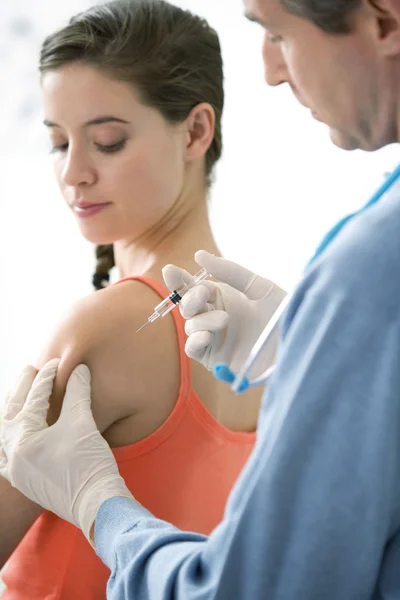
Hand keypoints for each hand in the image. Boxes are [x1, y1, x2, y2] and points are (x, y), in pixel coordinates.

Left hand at [0, 360, 133, 543]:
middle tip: (30, 370)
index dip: (46, 378)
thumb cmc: (88, 464)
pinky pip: (7, 456)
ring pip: (5, 435)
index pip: (33, 400)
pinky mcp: (25, 482)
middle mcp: (12, 455)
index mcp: (23, 439)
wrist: (96, 504)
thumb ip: (77, 392)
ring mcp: (16, 471)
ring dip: (13, 413)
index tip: (56, 364)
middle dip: (21, 389)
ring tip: (20, 397)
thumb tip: (79, 369)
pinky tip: (17, 435)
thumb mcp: (82, 422)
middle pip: (11, 413)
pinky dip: (11, 440)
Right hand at [163, 251, 285, 384]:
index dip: (179, 279)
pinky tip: (206, 336)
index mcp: (223, 298)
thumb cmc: (282, 315)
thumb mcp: (259, 287)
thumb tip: (199, 255)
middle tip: (203, 294)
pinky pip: (194, 350)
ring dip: (200, 320)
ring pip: (190, 326)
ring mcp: (214, 339)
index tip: (171, 271)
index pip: (193, 287)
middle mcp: (215, 317)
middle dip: (190, 298)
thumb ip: (230, 271)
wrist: (297, 344)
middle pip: (187, 306)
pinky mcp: (215, 360)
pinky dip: (195, 342)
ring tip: (224, 320)